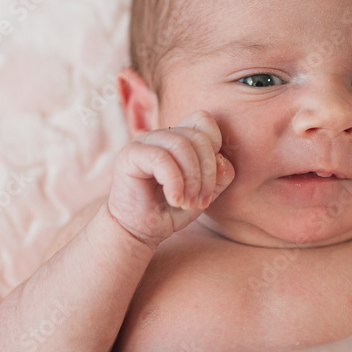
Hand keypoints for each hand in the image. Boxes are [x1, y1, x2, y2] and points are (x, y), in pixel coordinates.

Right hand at [107, 110, 234, 246]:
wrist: (138, 231)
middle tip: (200, 202)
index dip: (214, 148)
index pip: (203, 120)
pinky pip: (161, 159)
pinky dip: (174, 183)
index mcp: (177, 139)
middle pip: (197, 137)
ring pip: (181, 145)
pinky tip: (175, 201)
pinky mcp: (130, 155)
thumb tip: (222, 162)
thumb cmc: (169, 212)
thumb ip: (219, 177)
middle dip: (206, 173)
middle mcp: (160, 136)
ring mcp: (143, 142)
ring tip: (187, 203)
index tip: (210, 182)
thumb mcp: (203, 194)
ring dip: (192, 180)